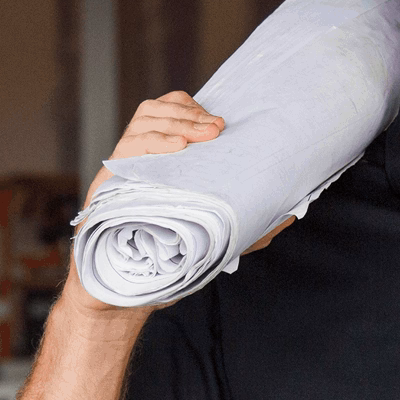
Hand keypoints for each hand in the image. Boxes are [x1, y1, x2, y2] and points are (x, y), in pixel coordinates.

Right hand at [64, 92, 289, 314]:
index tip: (219, 124)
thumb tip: (292, 214)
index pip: (169, 110)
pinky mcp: (107, 185)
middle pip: (155, 110)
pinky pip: (126, 150)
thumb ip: (250, 225)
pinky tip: (176, 147)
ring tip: (197, 136)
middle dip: (188, 115)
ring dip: (174, 123)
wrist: (128, 291)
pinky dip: (152, 143)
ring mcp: (122, 170)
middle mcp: (138, 159)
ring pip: (142, 122)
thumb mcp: (218, 237)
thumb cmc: (170, 263)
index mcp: (160, 161)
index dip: (191, 109)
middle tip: (215, 129)